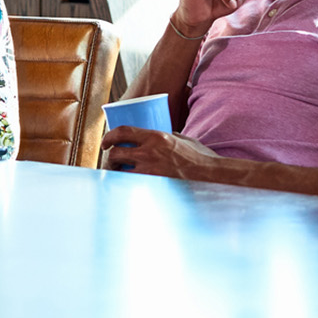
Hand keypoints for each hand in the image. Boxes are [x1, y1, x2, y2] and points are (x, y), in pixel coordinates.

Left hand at [101, 126, 217, 179]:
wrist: (211, 175)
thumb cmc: (200, 158)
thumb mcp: (182, 139)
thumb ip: (168, 137)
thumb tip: (157, 138)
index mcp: (156, 137)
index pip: (123, 131)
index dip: (109, 136)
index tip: (106, 143)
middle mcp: (149, 152)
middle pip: (116, 153)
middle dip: (109, 158)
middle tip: (111, 161)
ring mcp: (149, 170)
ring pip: (119, 172)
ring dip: (115, 173)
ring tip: (117, 175)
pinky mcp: (152, 185)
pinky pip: (130, 185)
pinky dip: (125, 185)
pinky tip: (126, 186)